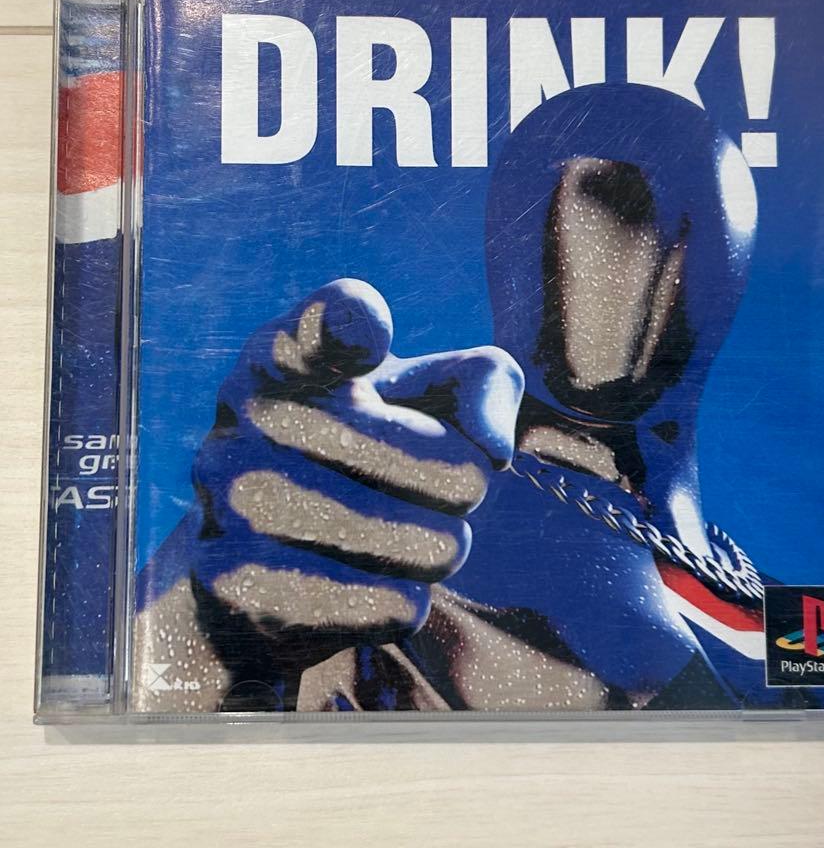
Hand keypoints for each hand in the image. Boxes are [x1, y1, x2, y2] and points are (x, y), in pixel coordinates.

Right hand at [136, 278, 522, 709]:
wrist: (262, 561)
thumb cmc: (368, 451)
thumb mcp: (425, 397)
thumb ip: (483, 382)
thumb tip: (492, 447)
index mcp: (287, 354)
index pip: (320, 326)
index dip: (350, 324)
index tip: (368, 329)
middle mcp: (247, 413)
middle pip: (434, 460)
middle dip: (464, 484)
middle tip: (446, 488)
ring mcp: (229, 498)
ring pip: (419, 543)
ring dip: (441, 548)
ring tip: (414, 538)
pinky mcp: (234, 583)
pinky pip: (383, 603)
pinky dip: (405, 601)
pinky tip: (380, 584)